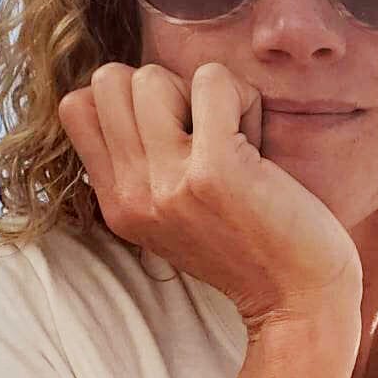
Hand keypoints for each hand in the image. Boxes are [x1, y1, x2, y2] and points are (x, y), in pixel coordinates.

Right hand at [58, 62, 360, 333]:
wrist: (299, 301)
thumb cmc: (253, 247)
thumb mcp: (174, 214)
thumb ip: (144, 165)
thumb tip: (136, 88)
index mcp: (118, 205)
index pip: (77, 107)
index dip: (127, 100)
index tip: (173, 135)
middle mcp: (133, 196)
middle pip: (109, 81)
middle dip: (162, 89)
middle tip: (204, 134)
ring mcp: (169, 183)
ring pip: (149, 76)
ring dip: (199, 92)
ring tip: (231, 139)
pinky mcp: (214, 169)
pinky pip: (212, 79)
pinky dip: (242, 96)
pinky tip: (258, 143)